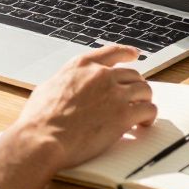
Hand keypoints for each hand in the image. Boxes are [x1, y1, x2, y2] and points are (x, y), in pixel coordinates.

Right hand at [12, 45, 156, 170]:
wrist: (43, 137)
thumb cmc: (40, 117)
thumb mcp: (49, 86)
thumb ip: (66, 81)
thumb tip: (67, 86)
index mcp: (83, 65)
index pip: (112, 52)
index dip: (127, 52)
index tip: (134, 55)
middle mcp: (102, 74)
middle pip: (133, 74)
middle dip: (136, 86)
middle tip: (135, 98)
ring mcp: (115, 94)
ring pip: (145, 90)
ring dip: (144, 101)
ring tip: (141, 113)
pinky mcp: (124, 115)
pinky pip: (148, 110)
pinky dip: (149, 117)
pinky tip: (143, 124)